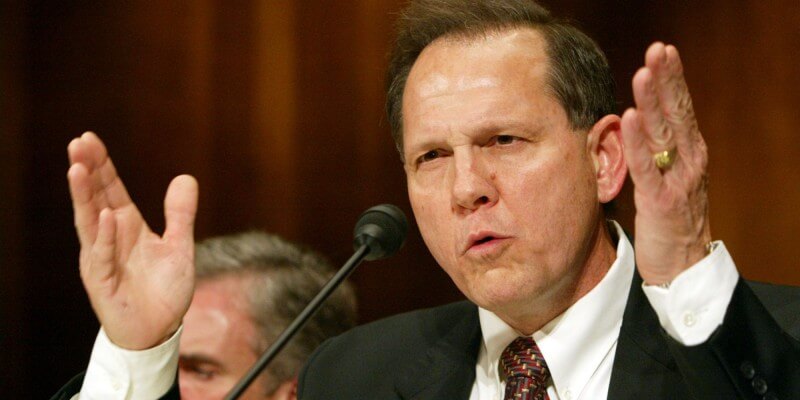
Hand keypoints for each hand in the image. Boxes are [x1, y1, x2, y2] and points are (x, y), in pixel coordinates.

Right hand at [67, 132, 198, 349]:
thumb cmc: (164, 290)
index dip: (102, 165)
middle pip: (95, 198)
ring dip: (84, 196)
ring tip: (78, 168)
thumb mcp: (179, 246)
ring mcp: (102, 259)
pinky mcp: (103, 281)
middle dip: (87, 171)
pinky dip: (105, 236)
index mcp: (127, 226)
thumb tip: (185, 177)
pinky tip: (107, 214)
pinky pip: (103, 255)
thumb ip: (180, 214)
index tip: (90, 138)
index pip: (110, 189)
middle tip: (77, 143)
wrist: (158, 330)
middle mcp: (109, 238)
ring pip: (89, 222)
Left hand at [621, 43, 712, 284]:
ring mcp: (677, 180)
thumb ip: (656, 151)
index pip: (680, 109)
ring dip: (652, 102)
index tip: (662, 52)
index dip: (672, 80)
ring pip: (664, 134)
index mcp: (689, 153)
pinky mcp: (661, 201)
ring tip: (643, 73)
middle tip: (658, 50)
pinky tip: (629, 118)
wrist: (682, 268)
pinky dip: (638, 142)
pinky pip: (647, 167)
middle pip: (677, 113)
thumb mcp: (666, 178)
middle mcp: (688, 161)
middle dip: (666, 80)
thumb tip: (636, 120)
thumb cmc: (670, 222)